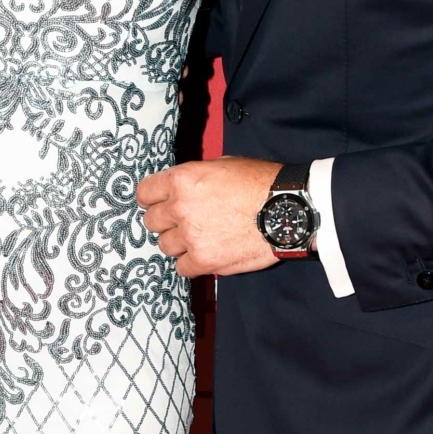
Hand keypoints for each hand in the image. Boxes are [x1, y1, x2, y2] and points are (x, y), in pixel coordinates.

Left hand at [136, 159, 283, 277]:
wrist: (287, 209)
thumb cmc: (261, 183)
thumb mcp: (223, 165)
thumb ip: (196, 178)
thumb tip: (184, 188)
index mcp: (182, 180)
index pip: (145, 193)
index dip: (151, 198)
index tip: (157, 203)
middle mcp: (180, 208)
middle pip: (152, 221)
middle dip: (166, 221)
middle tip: (184, 221)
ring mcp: (191, 236)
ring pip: (165, 246)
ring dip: (179, 243)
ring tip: (200, 238)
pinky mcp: (204, 260)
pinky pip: (182, 268)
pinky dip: (192, 263)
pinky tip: (206, 254)